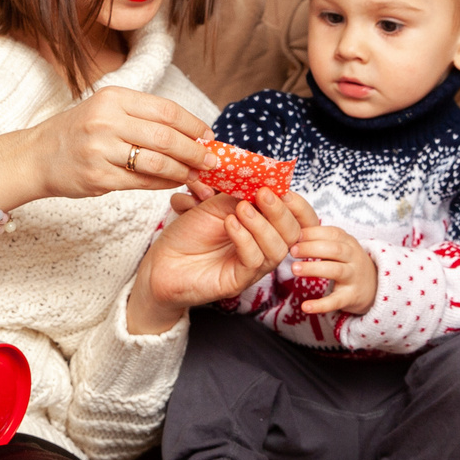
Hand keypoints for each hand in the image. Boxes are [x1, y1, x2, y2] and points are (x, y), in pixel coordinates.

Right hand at [0, 86, 211, 210]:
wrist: (36, 156)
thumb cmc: (77, 132)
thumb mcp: (105, 110)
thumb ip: (143, 117)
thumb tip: (192, 132)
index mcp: (113, 98)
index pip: (165, 110)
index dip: (193, 124)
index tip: (209, 136)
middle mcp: (106, 121)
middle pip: (166, 137)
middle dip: (195, 151)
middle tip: (212, 161)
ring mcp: (101, 150)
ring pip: (157, 163)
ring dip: (183, 171)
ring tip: (196, 175)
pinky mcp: (98, 178)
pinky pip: (142, 183)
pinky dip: (164, 184)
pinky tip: (174, 183)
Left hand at [129, 188, 303, 331]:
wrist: (162, 260)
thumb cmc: (190, 231)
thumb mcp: (216, 203)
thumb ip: (241, 192)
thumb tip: (265, 179)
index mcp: (264, 226)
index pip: (298, 219)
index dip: (298, 206)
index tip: (283, 189)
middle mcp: (264, 247)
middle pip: (292, 234)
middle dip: (280, 212)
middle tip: (262, 195)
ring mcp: (253, 266)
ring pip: (276, 249)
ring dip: (261, 224)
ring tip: (240, 209)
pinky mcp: (238, 281)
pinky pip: (254, 261)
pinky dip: (245, 239)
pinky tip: (229, 224)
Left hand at [287, 217, 376, 316]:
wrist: (374, 286)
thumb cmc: (347, 262)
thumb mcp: (339, 247)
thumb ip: (319, 239)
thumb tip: (291, 229)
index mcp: (348, 242)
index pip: (332, 233)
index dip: (313, 233)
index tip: (294, 235)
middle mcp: (353, 257)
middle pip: (334, 249)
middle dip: (312, 248)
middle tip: (292, 250)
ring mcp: (354, 277)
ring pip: (335, 270)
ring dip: (314, 269)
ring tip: (294, 269)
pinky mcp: (351, 297)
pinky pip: (336, 301)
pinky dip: (321, 305)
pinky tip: (305, 307)